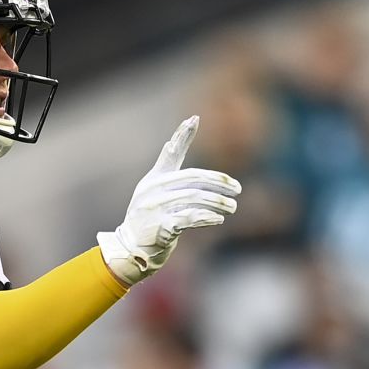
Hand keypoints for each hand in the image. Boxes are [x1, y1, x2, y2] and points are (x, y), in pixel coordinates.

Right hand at [97, 116, 240, 285]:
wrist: (130, 249)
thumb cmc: (147, 218)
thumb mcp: (152, 191)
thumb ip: (166, 170)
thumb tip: (171, 141)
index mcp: (154, 179)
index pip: (172, 153)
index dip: (182, 135)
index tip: (194, 118)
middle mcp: (153, 190)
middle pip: (192, 178)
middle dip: (219, 182)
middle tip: (238, 189)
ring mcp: (155, 208)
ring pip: (194, 198)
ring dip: (218, 203)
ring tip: (233, 207)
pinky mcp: (160, 227)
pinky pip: (188, 218)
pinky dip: (206, 218)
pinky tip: (218, 219)